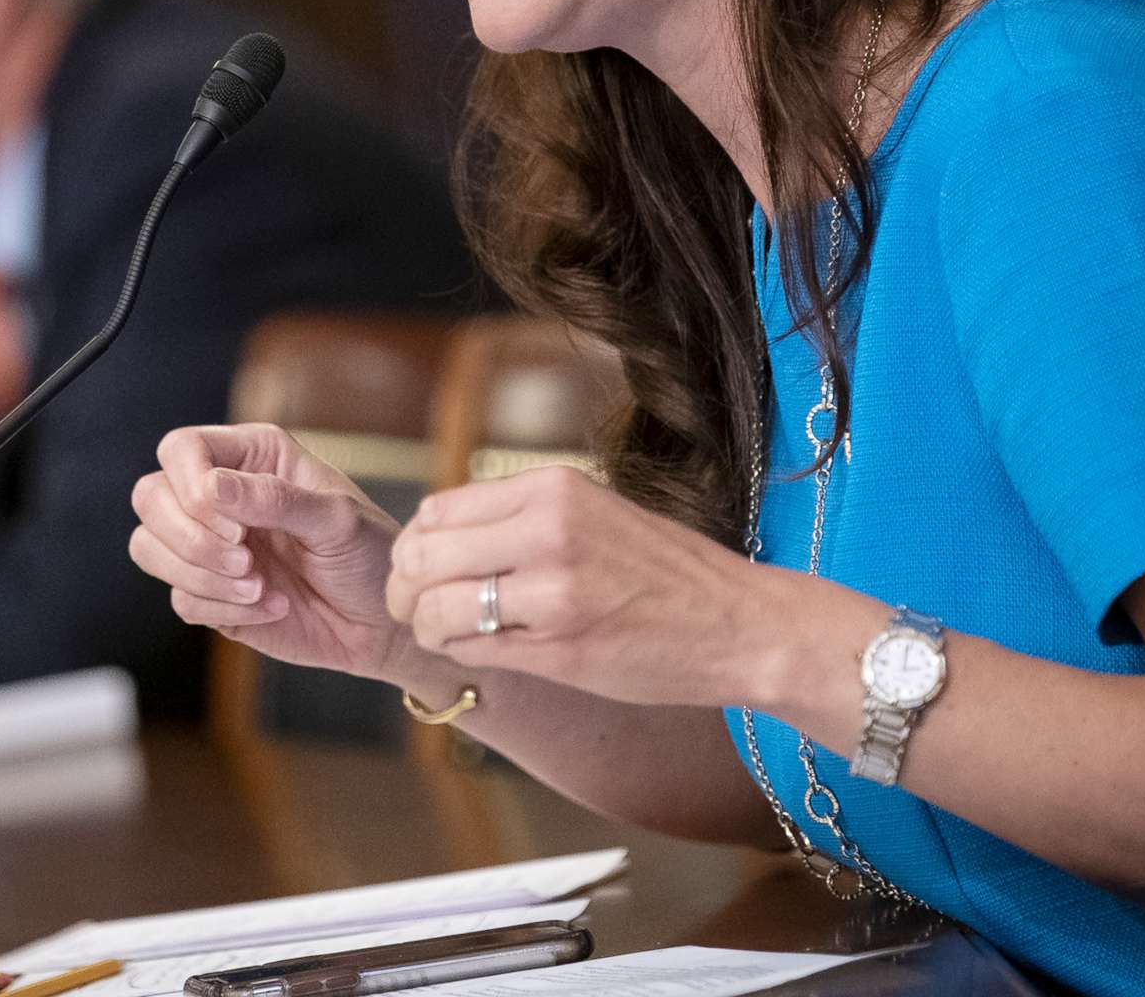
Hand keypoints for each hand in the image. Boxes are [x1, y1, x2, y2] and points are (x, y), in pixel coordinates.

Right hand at [129, 424, 407, 680]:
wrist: (382, 623)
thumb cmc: (369, 555)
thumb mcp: (336, 519)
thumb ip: (275, 499)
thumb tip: (210, 489)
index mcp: (252, 458)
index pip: (182, 449)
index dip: (191, 485)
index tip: (235, 526)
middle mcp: (222, 496)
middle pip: (150, 496)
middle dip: (189, 536)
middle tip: (245, 559)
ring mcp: (211, 547)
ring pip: (149, 547)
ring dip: (200, 574)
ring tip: (258, 586)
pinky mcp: (210, 594)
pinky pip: (181, 599)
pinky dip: (222, 607)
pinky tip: (272, 607)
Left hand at [384, 466, 766, 706]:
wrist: (739, 624)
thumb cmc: (663, 572)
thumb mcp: (592, 512)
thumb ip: (519, 516)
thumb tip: (433, 534)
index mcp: (552, 488)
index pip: (437, 510)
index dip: (414, 547)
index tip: (421, 568)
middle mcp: (548, 531)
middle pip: (423, 556)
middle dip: (406, 590)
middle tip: (414, 608)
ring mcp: (554, 592)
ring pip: (437, 609)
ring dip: (429, 628)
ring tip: (449, 634)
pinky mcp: (560, 650)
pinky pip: (472, 651)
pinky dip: (463, 655)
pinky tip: (488, 652)